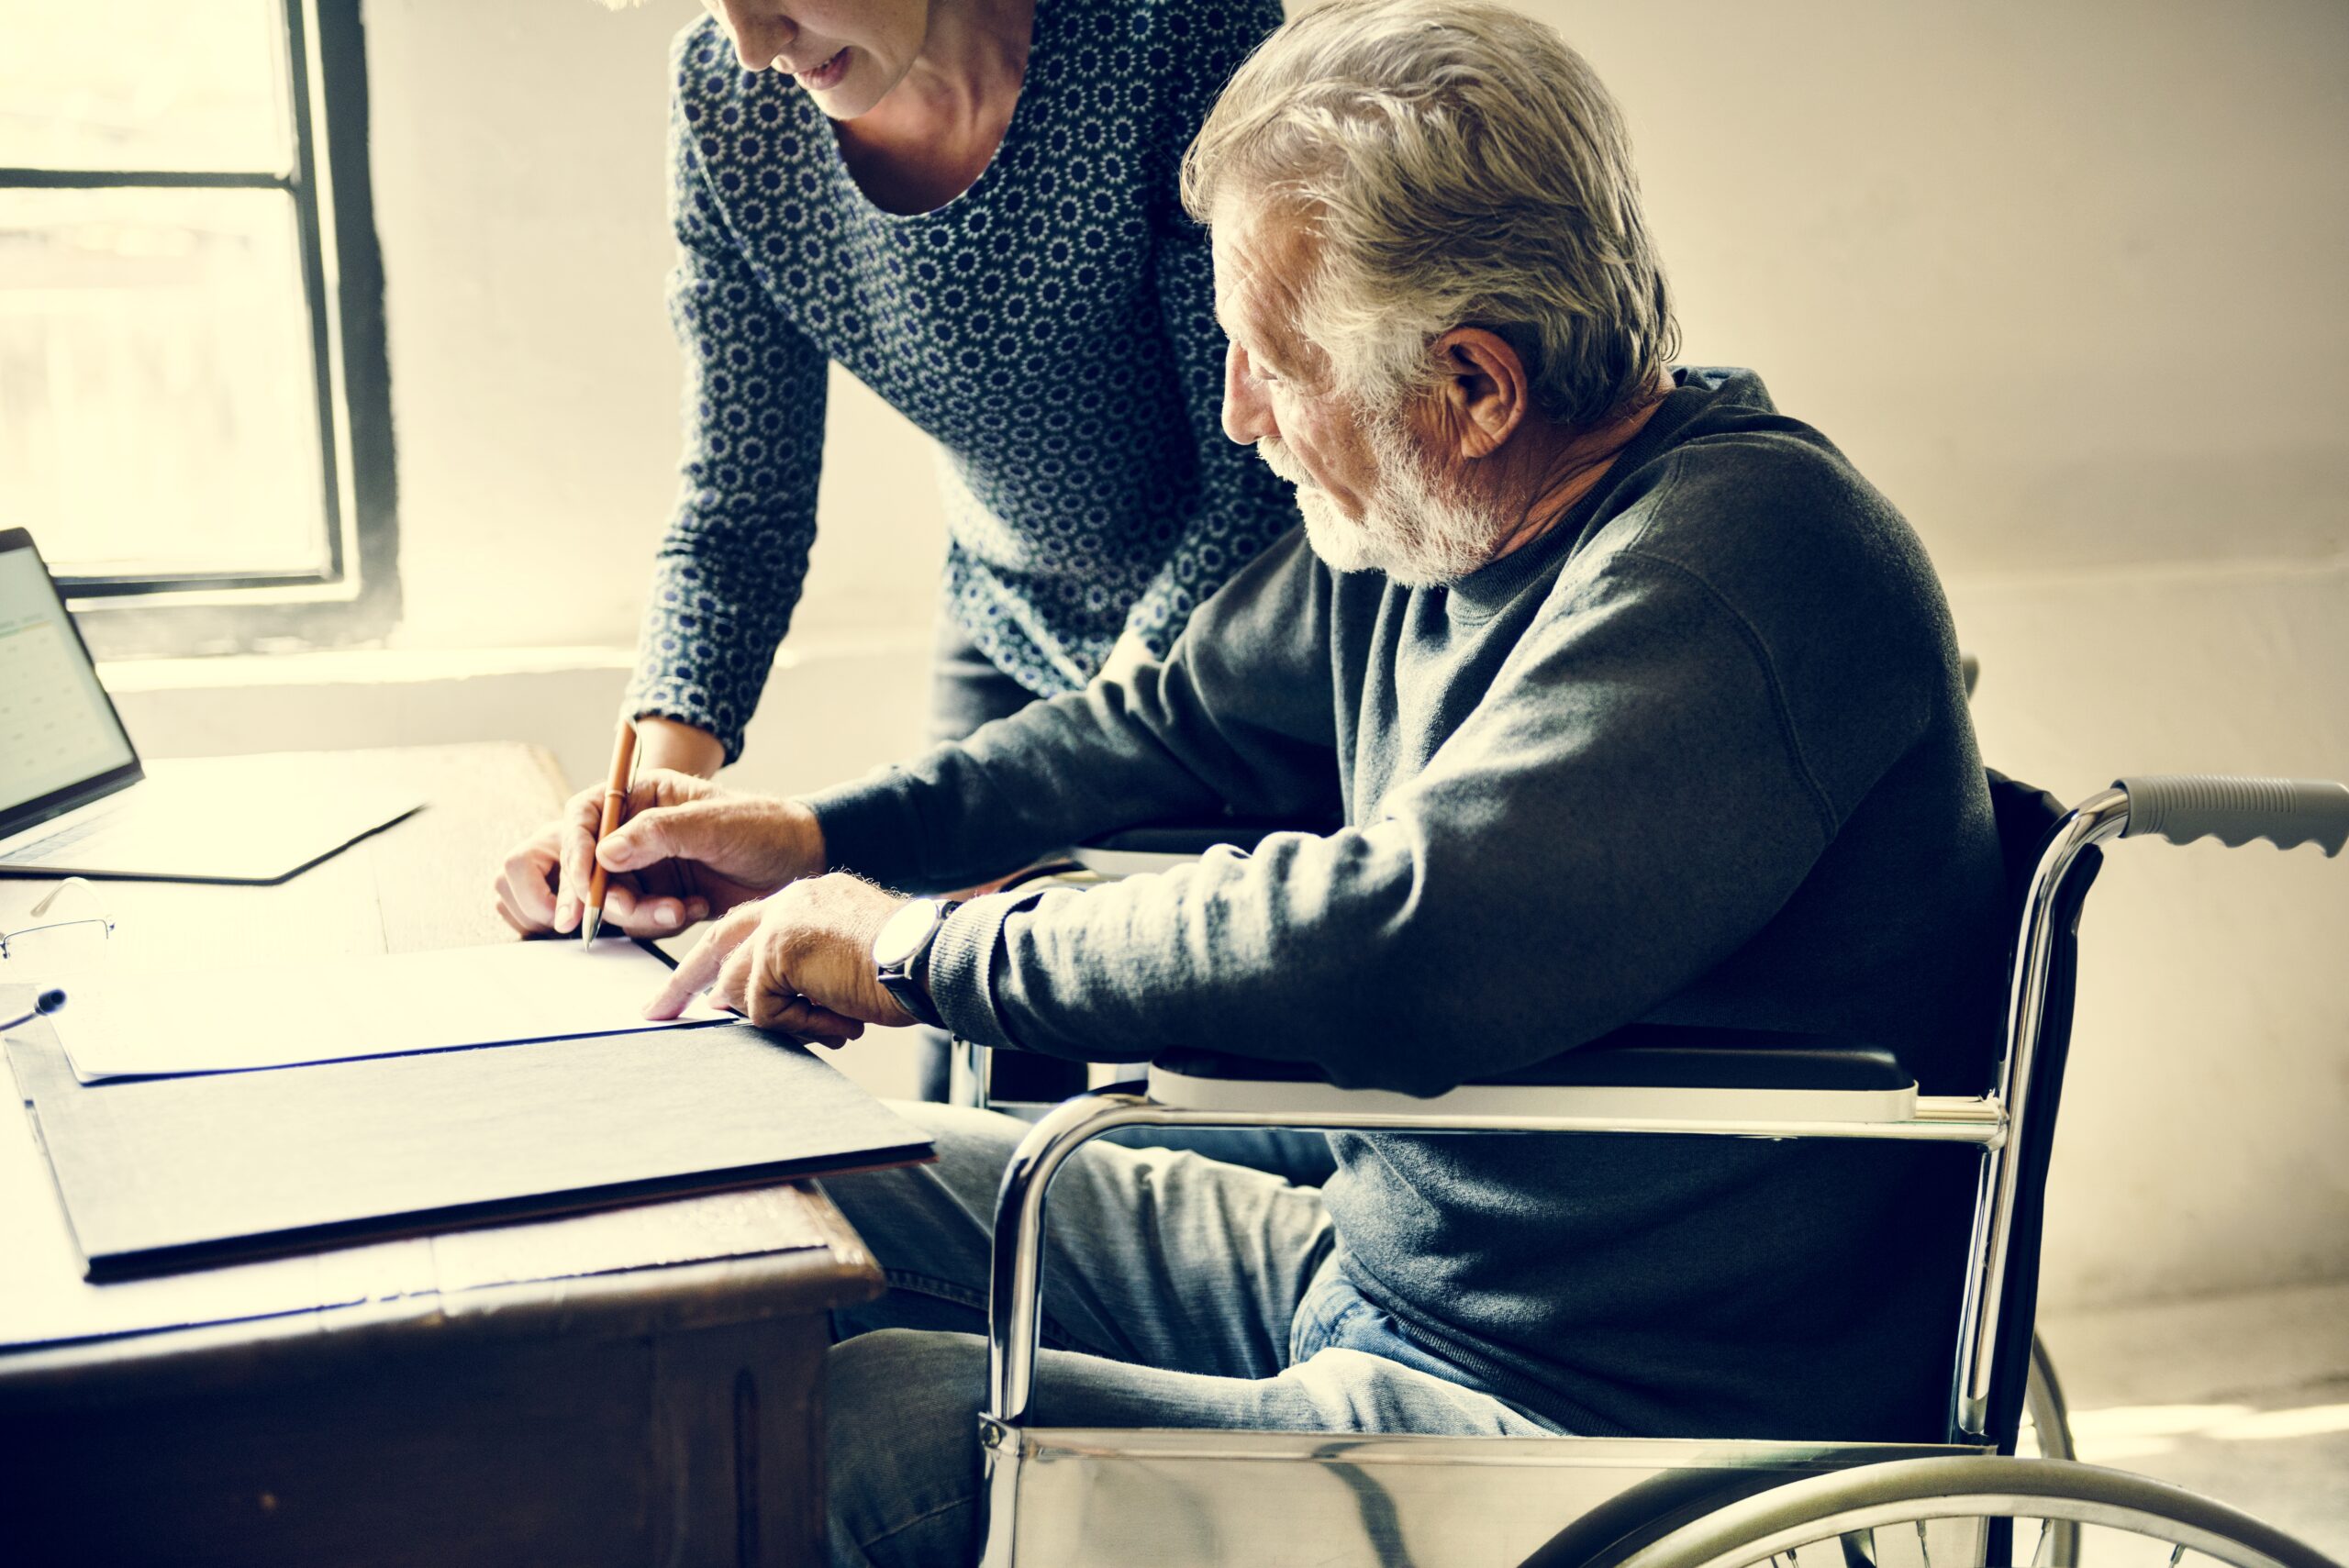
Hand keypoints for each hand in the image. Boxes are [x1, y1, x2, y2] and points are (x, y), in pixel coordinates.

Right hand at [490, 771, 823, 937]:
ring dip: (641, 913)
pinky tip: (697, 908)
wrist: (802, 862)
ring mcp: (648, 865)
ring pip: (615, 898)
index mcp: (642, 795)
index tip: (583, 884)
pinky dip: (661, 921)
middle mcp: (637, 829)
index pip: (586, 816)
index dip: (575, 849)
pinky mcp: (663, 896)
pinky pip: (642, 918)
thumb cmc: (764, 828)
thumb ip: (659, 834)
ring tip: (680, 910)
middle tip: (635, 911)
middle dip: (610, 894)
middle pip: (591, 866)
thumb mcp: (713, 825)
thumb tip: (604, 853)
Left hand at [643, 873, 918, 1042]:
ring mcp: (781, 922)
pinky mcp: (779, 950)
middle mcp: (789, 900)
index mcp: (807, 898)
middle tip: (654, 1013)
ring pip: (741, 988)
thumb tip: (745, 1005)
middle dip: (684, 983)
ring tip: (836, 1022)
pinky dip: (799, 1026)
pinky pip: (762, 1009)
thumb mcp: (840, 967)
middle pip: (719, 943)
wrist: (931, 961)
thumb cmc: (904, 970)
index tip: (694, 990)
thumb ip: (798, 973)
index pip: (746, 928)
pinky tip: (839, 1020)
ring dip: (784, 1020)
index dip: (718, 961)